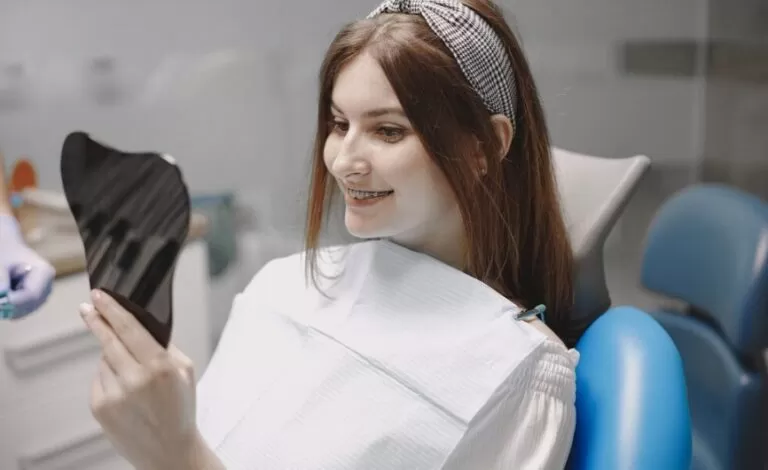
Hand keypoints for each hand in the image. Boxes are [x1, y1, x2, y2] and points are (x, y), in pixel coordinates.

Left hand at [0, 214, 54, 318]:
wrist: (6, 246)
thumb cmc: (3, 250)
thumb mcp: (0, 263)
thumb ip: (1, 279)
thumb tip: (3, 296)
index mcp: (45, 273)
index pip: (32, 295)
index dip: (13, 301)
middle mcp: (47, 286)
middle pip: (29, 305)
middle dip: (9, 306)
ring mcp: (42, 295)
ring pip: (23, 311)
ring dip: (8, 308)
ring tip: (1, 293)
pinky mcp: (33, 300)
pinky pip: (19, 311)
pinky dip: (8, 308)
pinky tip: (3, 297)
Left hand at [80, 289, 198, 469]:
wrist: (170, 451)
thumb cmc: (180, 409)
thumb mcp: (185, 370)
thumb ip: (164, 346)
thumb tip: (140, 324)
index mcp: (160, 367)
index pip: (129, 328)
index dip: (111, 310)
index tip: (98, 296)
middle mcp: (135, 379)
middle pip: (108, 340)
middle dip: (97, 321)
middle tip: (88, 308)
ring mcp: (114, 395)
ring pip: (104, 360)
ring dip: (113, 359)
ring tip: (132, 376)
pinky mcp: (99, 407)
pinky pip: (99, 379)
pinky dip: (109, 378)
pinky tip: (124, 392)